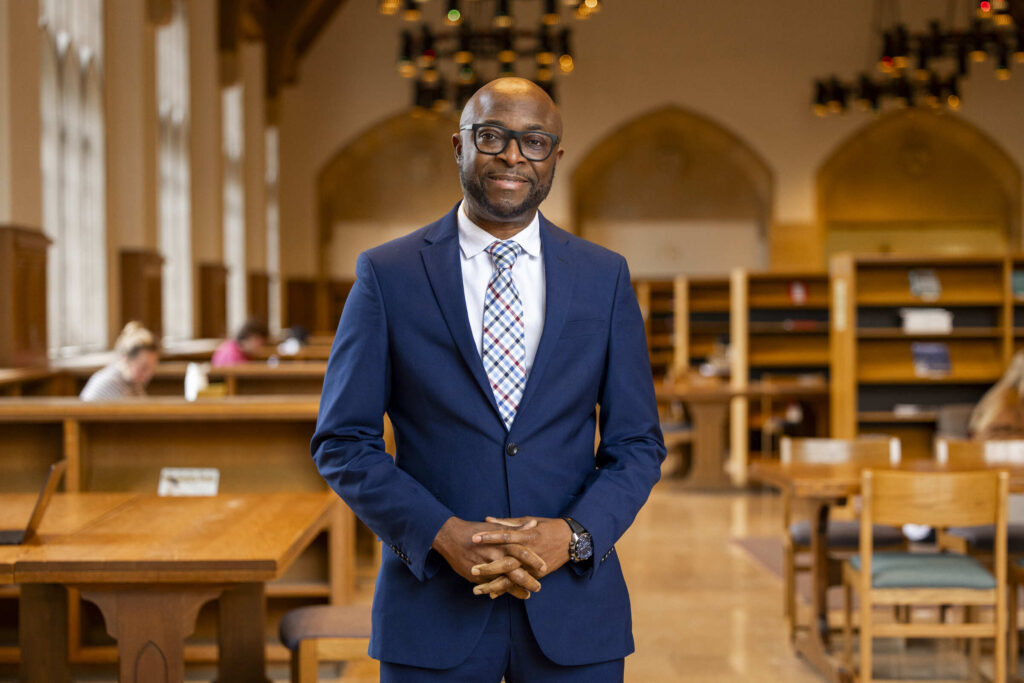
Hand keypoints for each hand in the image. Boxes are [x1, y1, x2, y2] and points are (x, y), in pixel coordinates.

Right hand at [431, 517, 546, 599]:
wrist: (450, 537)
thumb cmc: (475, 529)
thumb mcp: (497, 527)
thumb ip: (516, 527)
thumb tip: (532, 524)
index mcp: (501, 541)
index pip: (522, 551)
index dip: (533, 560)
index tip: (544, 567)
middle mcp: (495, 554)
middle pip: (515, 570)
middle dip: (528, 580)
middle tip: (538, 587)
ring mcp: (485, 566)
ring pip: (504, 581)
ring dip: (516, 590)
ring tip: (527, 595)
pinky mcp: (476, 575)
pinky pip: (491, 585)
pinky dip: (500, 591)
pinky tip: (508, 595)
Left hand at [470, 516, 571, 596]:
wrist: (571, 540)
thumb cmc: (547, 526)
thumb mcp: (529, 520)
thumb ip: (507, 522)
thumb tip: (487, 519)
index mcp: (528, 535)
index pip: (506, 536)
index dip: (490, 537)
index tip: (474, 538)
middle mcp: (530, 552)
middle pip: (507, 562)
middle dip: (489, 568)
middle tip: (472, 569)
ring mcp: (534, 566)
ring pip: (512, 578)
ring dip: (494, 585)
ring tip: (477, 589)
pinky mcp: (537, 575)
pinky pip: (520, 584)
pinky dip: (506, 590)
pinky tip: (491, 594)